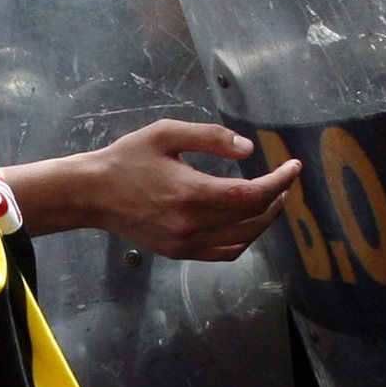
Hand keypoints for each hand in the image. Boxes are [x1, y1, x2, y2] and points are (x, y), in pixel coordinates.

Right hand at [85, 120, 299, 261]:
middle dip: (276, 198)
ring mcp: (186, 244)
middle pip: (252, 218)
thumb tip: (248, 149)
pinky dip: (244, 238)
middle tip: (284, 181)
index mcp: (192, 193)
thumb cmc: (127, 159)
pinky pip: (224, 252)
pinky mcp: (180, 252)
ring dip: (264, 220)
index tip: (292, 167)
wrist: (93, 194)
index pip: (251, 193)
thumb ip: (210, 137)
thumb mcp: (166, 133)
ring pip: (243, 239)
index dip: (279, 181)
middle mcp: (192, 224)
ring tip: (271, 199)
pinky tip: (247, 222)